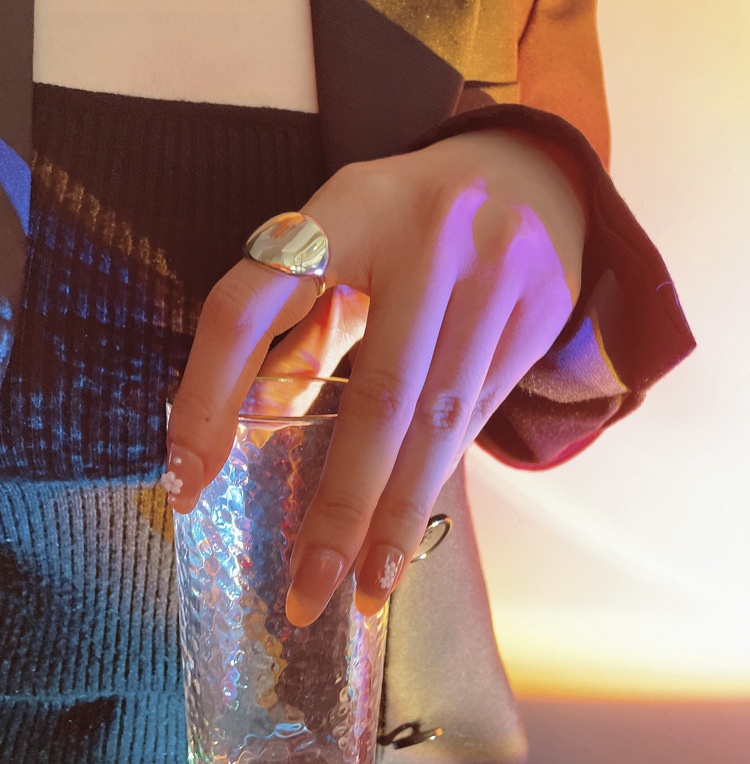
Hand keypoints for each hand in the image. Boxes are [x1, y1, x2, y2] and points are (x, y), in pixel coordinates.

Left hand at [165, 128, 584, 624]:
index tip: (187, 481)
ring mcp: (500, 274)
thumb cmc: (407, 217)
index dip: (208, 394)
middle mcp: (432, 239)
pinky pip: (481, 411)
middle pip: (379, 395)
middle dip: (341, 505)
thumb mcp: (341, 242)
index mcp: (347, 208)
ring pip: (443, 421)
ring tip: (370, 586)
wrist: (529, 171)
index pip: (251, 304)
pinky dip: (440, 470)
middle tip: (311, 587)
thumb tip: (248, 429)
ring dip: (401, 513)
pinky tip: (413, 517)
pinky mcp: (543, 311)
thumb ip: (297, 326)